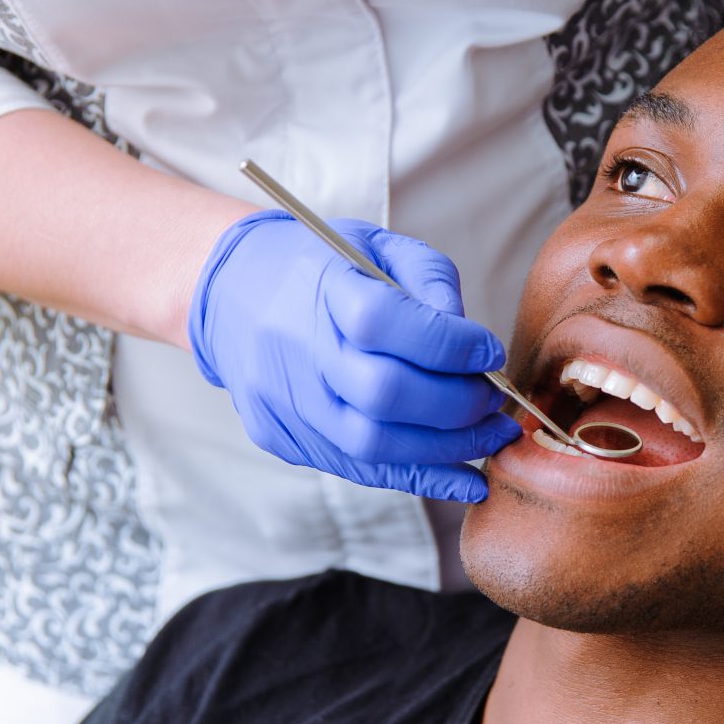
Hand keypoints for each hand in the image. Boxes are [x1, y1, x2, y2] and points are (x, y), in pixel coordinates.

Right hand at [188, 210, 520, 502]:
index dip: (450, 344)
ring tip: (491, 436)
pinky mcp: (283, 438)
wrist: (230, 293)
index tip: (489, 351)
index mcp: (317, 285)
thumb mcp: (376, 245)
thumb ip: (430, 281)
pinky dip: (421, 478)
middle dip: (457, 404)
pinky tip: (466, 477)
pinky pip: (360, 470)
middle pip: (383, 394)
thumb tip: (474, 346)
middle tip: (494, 400)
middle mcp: (294, 348)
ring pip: (374, 445)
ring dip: (448, 448)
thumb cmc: (319, 266)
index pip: (384, 322)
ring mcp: (283, 401)